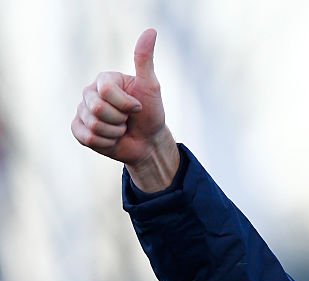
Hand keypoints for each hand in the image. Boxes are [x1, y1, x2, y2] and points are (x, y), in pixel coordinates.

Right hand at [71, 28, 179, 191]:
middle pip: (97, 108)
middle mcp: (90, 92)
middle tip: (128, 120)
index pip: (106, 90)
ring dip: (115, 133)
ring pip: (93, 125)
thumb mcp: (151, 86)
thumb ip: (145, 60)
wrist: (148, 142)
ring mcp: (82, 111)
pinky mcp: (79, 129)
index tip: (138, 107)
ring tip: (121, 129)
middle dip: (120, 120)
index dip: (126, 104)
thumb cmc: (151, 113)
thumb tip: (151, 31)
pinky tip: (112, 139)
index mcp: (105, 80)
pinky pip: (86, 137)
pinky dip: (105, 143)